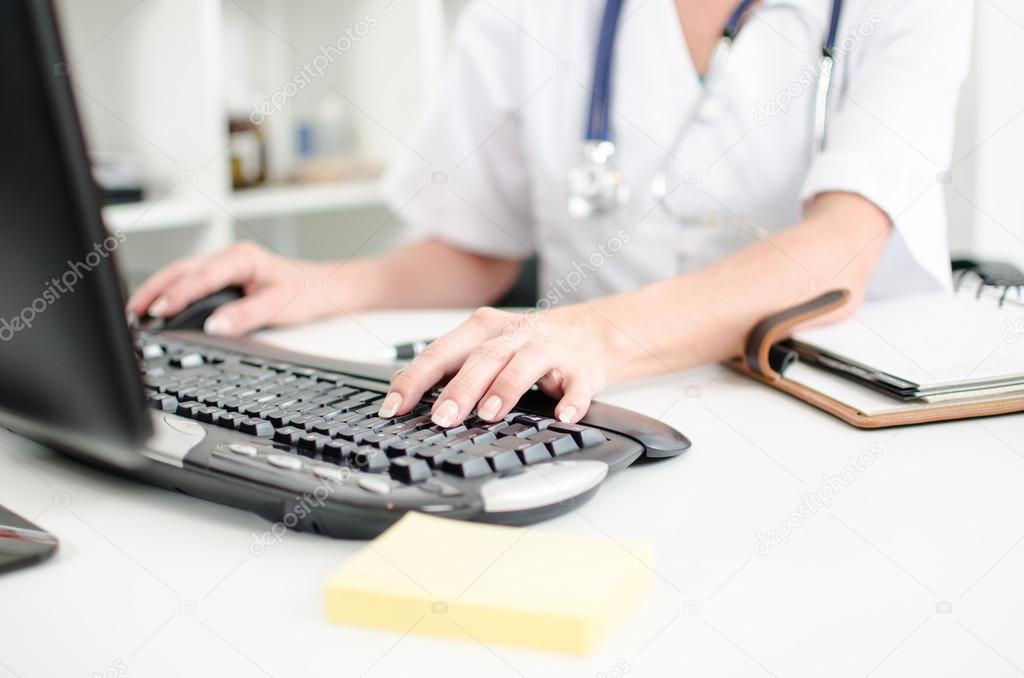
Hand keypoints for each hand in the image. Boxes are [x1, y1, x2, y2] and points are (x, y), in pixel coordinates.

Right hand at [126, 241, 343, 335]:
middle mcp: (230, 257)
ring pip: (183, 273)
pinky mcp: (225, 276)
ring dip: (159, 290)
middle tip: (132, 311)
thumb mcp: (278, 306)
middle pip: (182, 270)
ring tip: (137, 310)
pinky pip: (191, 279)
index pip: (202, 275)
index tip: (161, 311)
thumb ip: (245, 316)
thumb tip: (214, 327)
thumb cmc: (306, 292)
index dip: (179, 294)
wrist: (325, 288)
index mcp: (242, 258)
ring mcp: (226, 265)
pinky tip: (161, 305)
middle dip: (155, 289)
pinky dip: (172, 291)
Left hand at [378, 306, 615, 426]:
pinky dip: (571, 401)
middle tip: (441, 418)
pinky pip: (576, 385)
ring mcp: (549, 349)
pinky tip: (563, 416)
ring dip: (506, 388)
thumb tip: (401, 389)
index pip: (442, 352)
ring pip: (524, 364)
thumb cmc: (529, 344)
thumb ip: (450, 364)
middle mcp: (515, 334)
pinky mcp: (581, 370)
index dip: (415, 379)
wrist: (593, 333)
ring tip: (490, 413)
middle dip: (460, 389)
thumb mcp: (488, 344)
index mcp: (484, 329)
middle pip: (482, 358)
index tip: (394, 406)